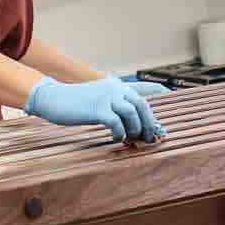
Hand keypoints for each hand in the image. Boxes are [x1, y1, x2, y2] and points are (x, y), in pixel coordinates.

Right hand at [23, 76, 165, 142]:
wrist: (54, 98)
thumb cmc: (76, 102)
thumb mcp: (98, 97)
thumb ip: (113, 104)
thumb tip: (131, 121)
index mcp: (116, 85)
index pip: (143, 88)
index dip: (158, 91)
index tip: (170, 95)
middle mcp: (114, 88)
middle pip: (141, 104)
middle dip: (148, 122)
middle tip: (149, 137)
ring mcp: (106, 98)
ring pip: (132, 113)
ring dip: (135, 128)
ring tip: (131, 138)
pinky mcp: (97, 110)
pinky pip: (117, 123)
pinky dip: (120, 133)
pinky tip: (116, 138)